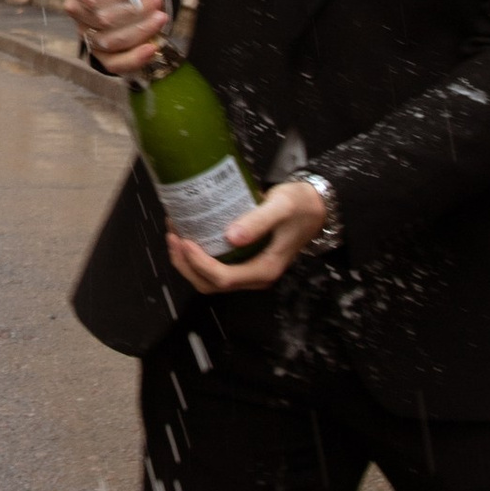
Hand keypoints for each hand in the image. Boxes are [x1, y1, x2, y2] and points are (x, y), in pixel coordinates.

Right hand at [66, 0, 168, 75]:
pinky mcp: (100, 54)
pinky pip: (113, 63)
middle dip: (134, 13)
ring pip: (109, 41)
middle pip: (102, 19)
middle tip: (156, 2)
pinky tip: (151, 48)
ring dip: (139, 32)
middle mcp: (78, 10)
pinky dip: (134, 58)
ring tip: (160, 18)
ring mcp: (87, 34)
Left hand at [169, 174, 335, 294]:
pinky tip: (189, 233)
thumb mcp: (281, 207)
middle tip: (174, 238)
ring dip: (187, 261)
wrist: (316, 207)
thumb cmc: (301, 206)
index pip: (224, 278)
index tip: (185, 241)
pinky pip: (215, 266)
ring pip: (209, 279)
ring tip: (175, 234)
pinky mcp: (243, 259)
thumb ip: (258, 220)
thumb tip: (231, 236)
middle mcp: (254, 275)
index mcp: (264, 269)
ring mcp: (248, 269)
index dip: (199, 263)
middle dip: (186, 265)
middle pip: (210, 284)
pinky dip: (197, 255)